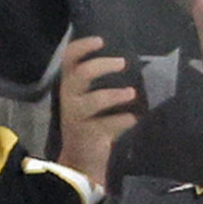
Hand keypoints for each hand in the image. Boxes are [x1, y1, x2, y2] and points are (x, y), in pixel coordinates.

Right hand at [55, 34, 139, 185]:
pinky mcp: (89, 136)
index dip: (82, 47)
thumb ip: (100, 83)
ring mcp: (78, 119)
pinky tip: (133, 118)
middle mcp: (70, 100)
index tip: (100, 40)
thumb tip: (129, 60)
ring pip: (93, 101)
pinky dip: (123, 120)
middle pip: (80, 75)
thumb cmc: (90, 124)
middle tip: (122, 64)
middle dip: (102, 66)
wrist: (80, 162)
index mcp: (70, 87)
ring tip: (132, 93)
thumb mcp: (91, 100)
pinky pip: (107, 124)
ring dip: (115, 94)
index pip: (68, 60)